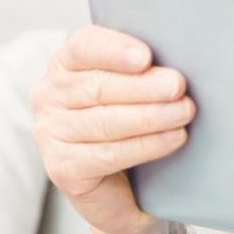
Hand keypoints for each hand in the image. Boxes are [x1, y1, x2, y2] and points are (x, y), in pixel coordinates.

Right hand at [31, 24, 194, 233]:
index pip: (83, 46)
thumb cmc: (130, 122)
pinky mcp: (63, 168)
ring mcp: (50, 134)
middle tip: (178, 87)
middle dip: (144, 86)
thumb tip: (175, 63)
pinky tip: (173, 138)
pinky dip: (146, 145)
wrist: (120, 187)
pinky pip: (108, 155)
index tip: (146, 57)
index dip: (114, 50)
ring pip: (105, 122)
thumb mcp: (132, 86)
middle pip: (99, 86)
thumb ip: (142, 68)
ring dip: (151, 116)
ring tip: (184, 112)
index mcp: (65, 64)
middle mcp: (49, 96)